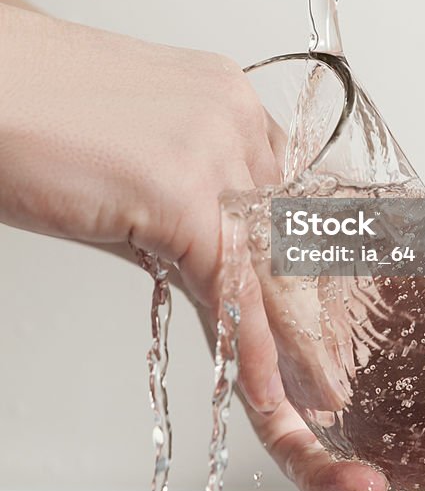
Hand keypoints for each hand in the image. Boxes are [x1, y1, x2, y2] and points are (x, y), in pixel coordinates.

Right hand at [0, 3, 284, 412]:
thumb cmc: (31, 112)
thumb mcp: (130, 159)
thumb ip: (178, 207)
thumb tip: (204, 271)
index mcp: (224, 96)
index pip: (283, 191)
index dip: (297, 259)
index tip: (316, 309)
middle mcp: (231, 113)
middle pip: (287, 229)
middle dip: (308, 307)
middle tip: (327, 366)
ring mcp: (210, 148)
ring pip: (267, 261)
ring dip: (293, 340)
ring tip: (314, 393)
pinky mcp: (178, 188)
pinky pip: (227, 282)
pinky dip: (249, 348)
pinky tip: (267, 392)